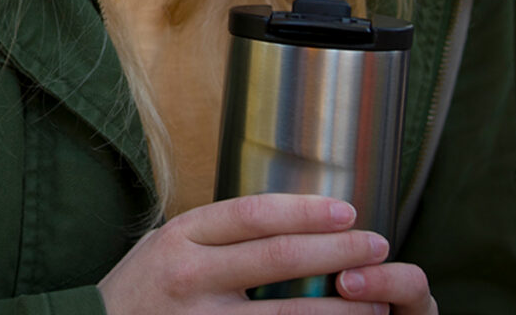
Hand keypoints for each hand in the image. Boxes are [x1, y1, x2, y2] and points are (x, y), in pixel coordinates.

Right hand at [97, 193, 425, 313]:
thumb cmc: (138, 290)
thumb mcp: (164, 244)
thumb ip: (211, 234)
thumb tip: (278, 218)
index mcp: (181, 237)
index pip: (253, 215)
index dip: (304, 211)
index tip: (345, 210)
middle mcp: (192, 276)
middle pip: (277, 258)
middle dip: (334, 250)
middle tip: (377, 244)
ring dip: (338, 310)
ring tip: (376, 303)